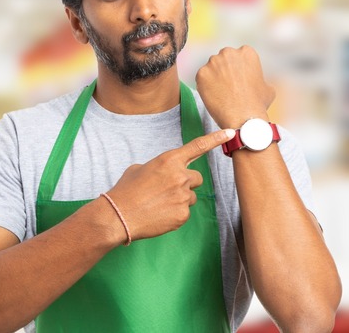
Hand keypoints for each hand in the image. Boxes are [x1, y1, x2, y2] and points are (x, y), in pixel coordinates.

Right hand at [104, 129, 234, 240]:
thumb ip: (159, 168)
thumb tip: (165, 175)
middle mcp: (180, 176)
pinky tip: (159, 215)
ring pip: (190, 196)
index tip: (230, 133)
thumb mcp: (139, 169)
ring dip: (180, 199)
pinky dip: (174, 214)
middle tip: (167, 190)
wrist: (119, 215)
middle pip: (196, 178)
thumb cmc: (126, 191)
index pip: (197, 147)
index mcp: (168, 160)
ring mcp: (183, 196)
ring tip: (159, 204)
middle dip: (186, 183)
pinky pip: (185, 212)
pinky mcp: (183, 215)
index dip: (215, 139)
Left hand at [195, 46, 274, 128]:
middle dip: (224, 70)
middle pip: (223, 59)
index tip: (238, 80)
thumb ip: (260, 79)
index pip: (238, 56)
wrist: (243, 118)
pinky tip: (213, 97)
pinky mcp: (201, 73)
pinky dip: (205, 86)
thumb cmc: (257, 104)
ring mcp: (213, 62)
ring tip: (221, 93)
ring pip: (211, 68)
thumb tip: (258, 82)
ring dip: (214, 77)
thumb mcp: (268, 88)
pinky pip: (201, 78)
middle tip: (228, 86)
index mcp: (246, 52)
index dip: (238, 69)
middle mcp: (229, 53)